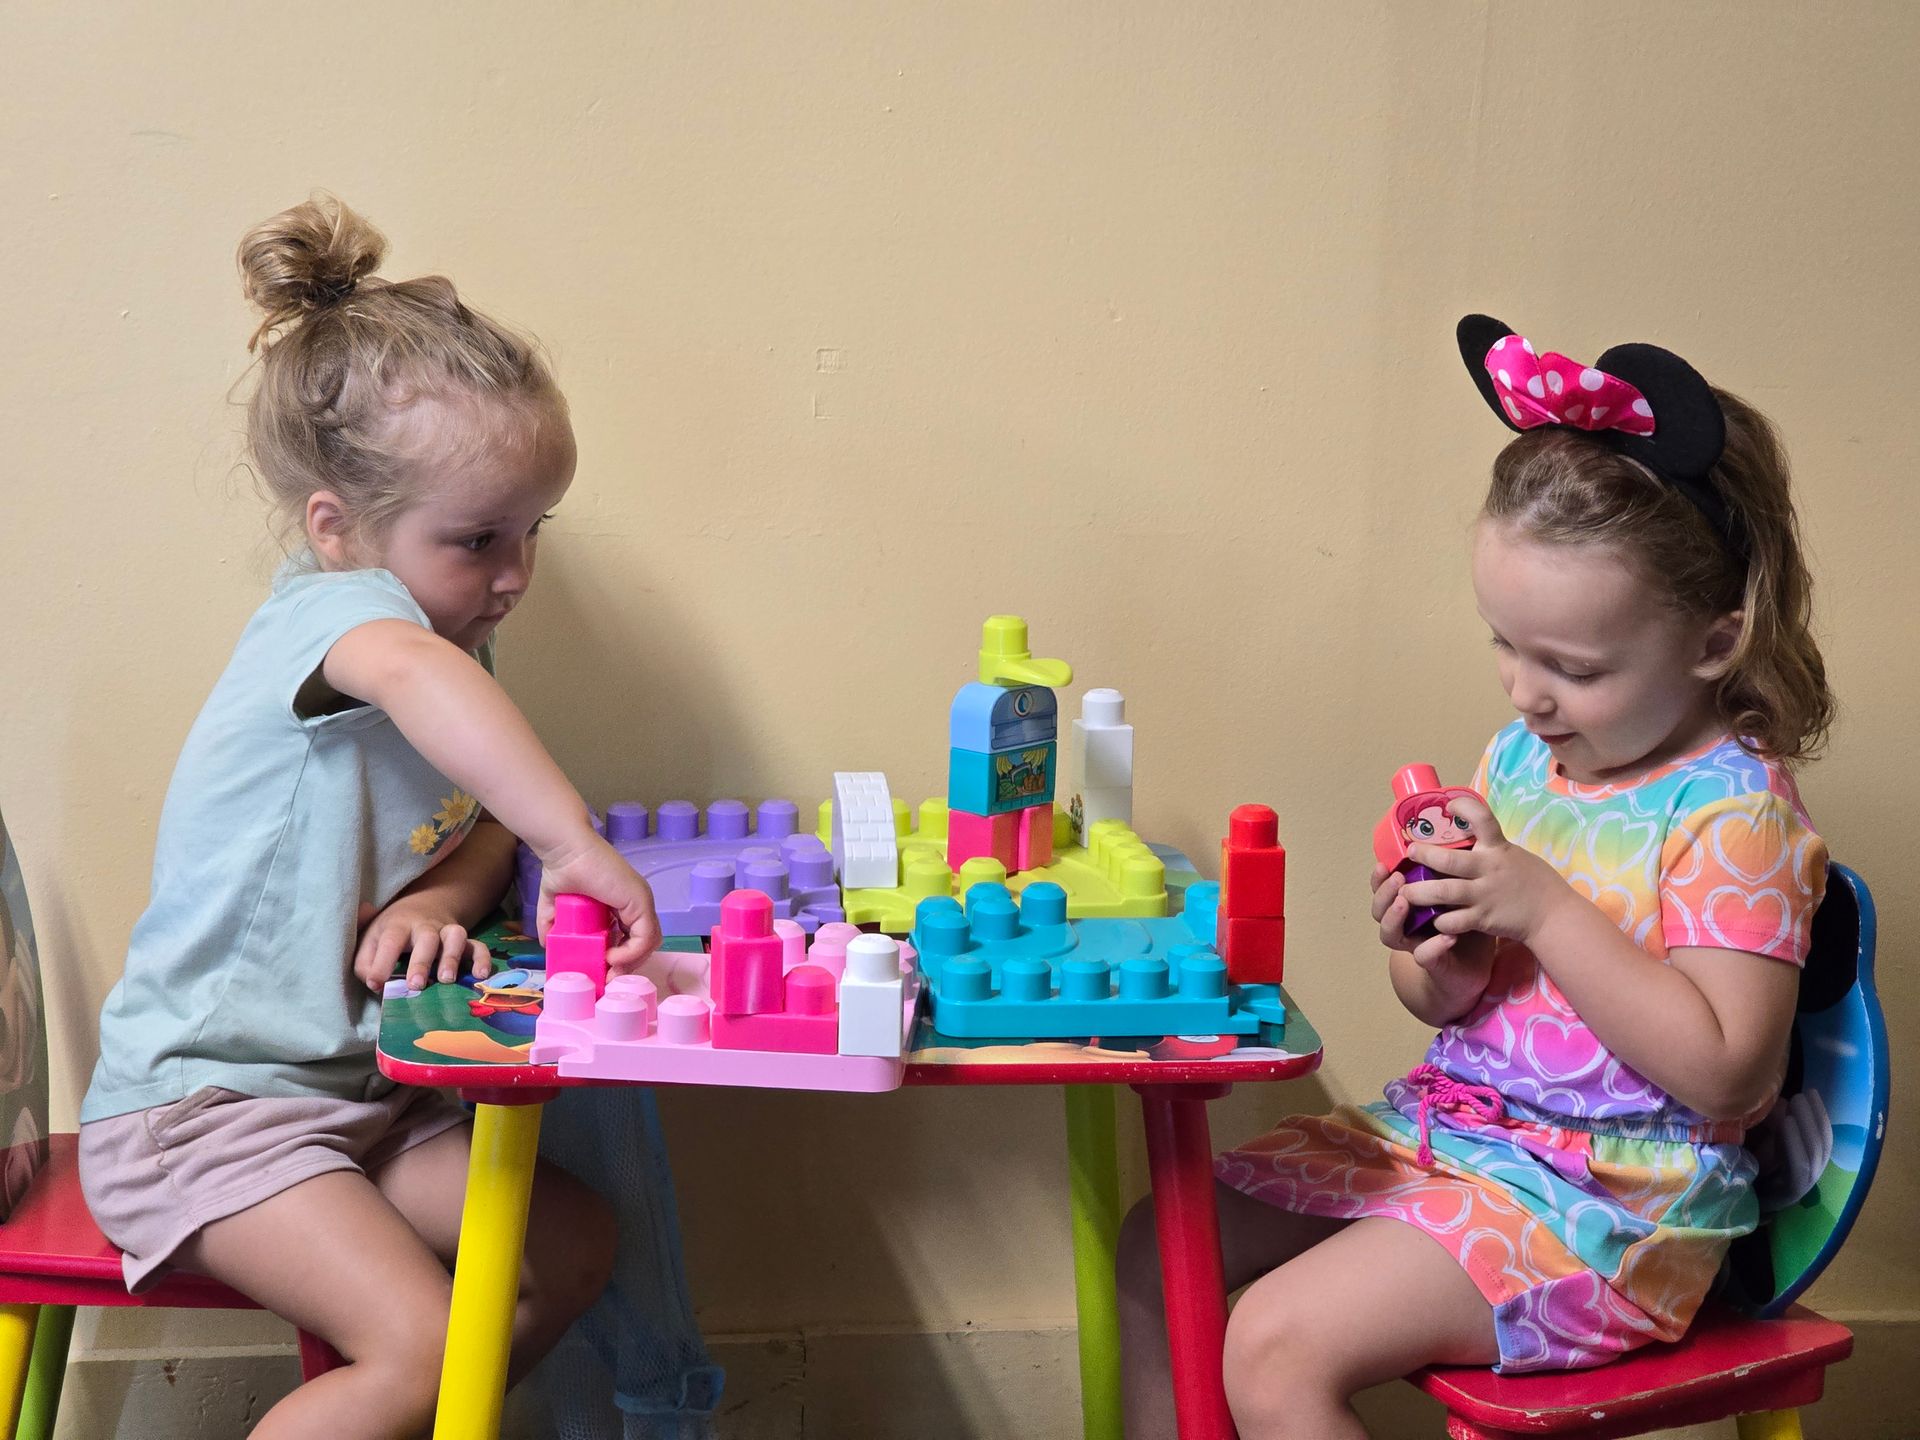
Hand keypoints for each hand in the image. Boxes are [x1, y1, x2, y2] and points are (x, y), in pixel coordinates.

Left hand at [354, 897, 493, 995]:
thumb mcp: (371, 939)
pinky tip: (480, 976)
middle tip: (416, 985)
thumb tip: (372, 982)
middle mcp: (424, 927)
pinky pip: (478, 946)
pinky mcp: (465, 941)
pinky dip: (482, 959)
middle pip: (426, 938)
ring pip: (455, 936)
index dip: (381, 963)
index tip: (376, 984)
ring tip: (447, 980)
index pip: (390, 942)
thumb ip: (365, 961)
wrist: (425, 905)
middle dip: (421, 962)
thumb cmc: (392, 931)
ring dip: (452, 957)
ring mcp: (447, 932)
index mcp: (397, 926)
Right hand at [535, 831, 662, 973]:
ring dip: (629, 962)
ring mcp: (641, 901)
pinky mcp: (640, 901)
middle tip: (607, 977)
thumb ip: (551, 925)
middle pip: (645, 943)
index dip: (621, 958)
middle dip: (627, 964)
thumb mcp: (553, 906)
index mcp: (622, 904)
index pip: (634, 938)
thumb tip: (547, 944)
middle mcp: (636, 903)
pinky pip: (645, 937)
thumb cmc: (561, 871)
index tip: (602, 970)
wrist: (564, 852)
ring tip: (608, 969)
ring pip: (649, 942)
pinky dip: (630, 953)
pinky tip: (611, 957)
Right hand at [1372, 861, 1493, 997]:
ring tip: (1405, 903)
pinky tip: (1448, 936)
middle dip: (1383, 893)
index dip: (1379, 878)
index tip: (1384, 862)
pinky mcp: (1432, 964)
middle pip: (1378, 910)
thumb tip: (1458, 839)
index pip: (1384, 889)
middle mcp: (1404, 926)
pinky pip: (1424, 956)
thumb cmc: (1465, 927)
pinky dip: (1434, 946)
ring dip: (1394, 918)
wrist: (1473, 970)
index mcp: (1409, 906)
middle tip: (1397, 878)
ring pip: (1389, 934)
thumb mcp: (1459, 896)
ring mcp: (1414, 946)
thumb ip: (1452, 875)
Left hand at [1399, 795, 1570, 946]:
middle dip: (1424, 855)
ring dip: (1419, 892)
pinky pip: (1454, 920)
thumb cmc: (1532, 882)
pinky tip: (1432, 919)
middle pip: (1449, 859)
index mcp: (1498, 848)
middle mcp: (1489, 869)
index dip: (1464, 807)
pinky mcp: (1484, 919)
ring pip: (1444, 892)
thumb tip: (1464, 832)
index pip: (1482, 818)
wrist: (1553, 915)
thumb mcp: (1513, 854)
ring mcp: (1485, 895)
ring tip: (1405, 891)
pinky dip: (1439, 920)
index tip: (1449, 805)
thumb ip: (1490, 847)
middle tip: (1410, 853)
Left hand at [1751, 1089, 1833, 1211]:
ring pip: (1815, 1154)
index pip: (1822, 1137)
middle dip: (1815, 1117)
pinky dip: (1795, 1144)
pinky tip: (1788, 1124)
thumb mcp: (1757, 1138)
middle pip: (1822, 1144)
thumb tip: (1781, 1102)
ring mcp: (1801, 1186)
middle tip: (1803, 1095)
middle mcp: (1808, 1175)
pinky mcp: (1790, 1195)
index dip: (1819, 1115)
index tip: (1812, 1092)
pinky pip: (1799, 1167)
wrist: (1725, 1197)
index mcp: (1804, 1162)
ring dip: (1807, 1126)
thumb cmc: (1741, 1164)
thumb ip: (1771, 1123)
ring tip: (1797, 1103)